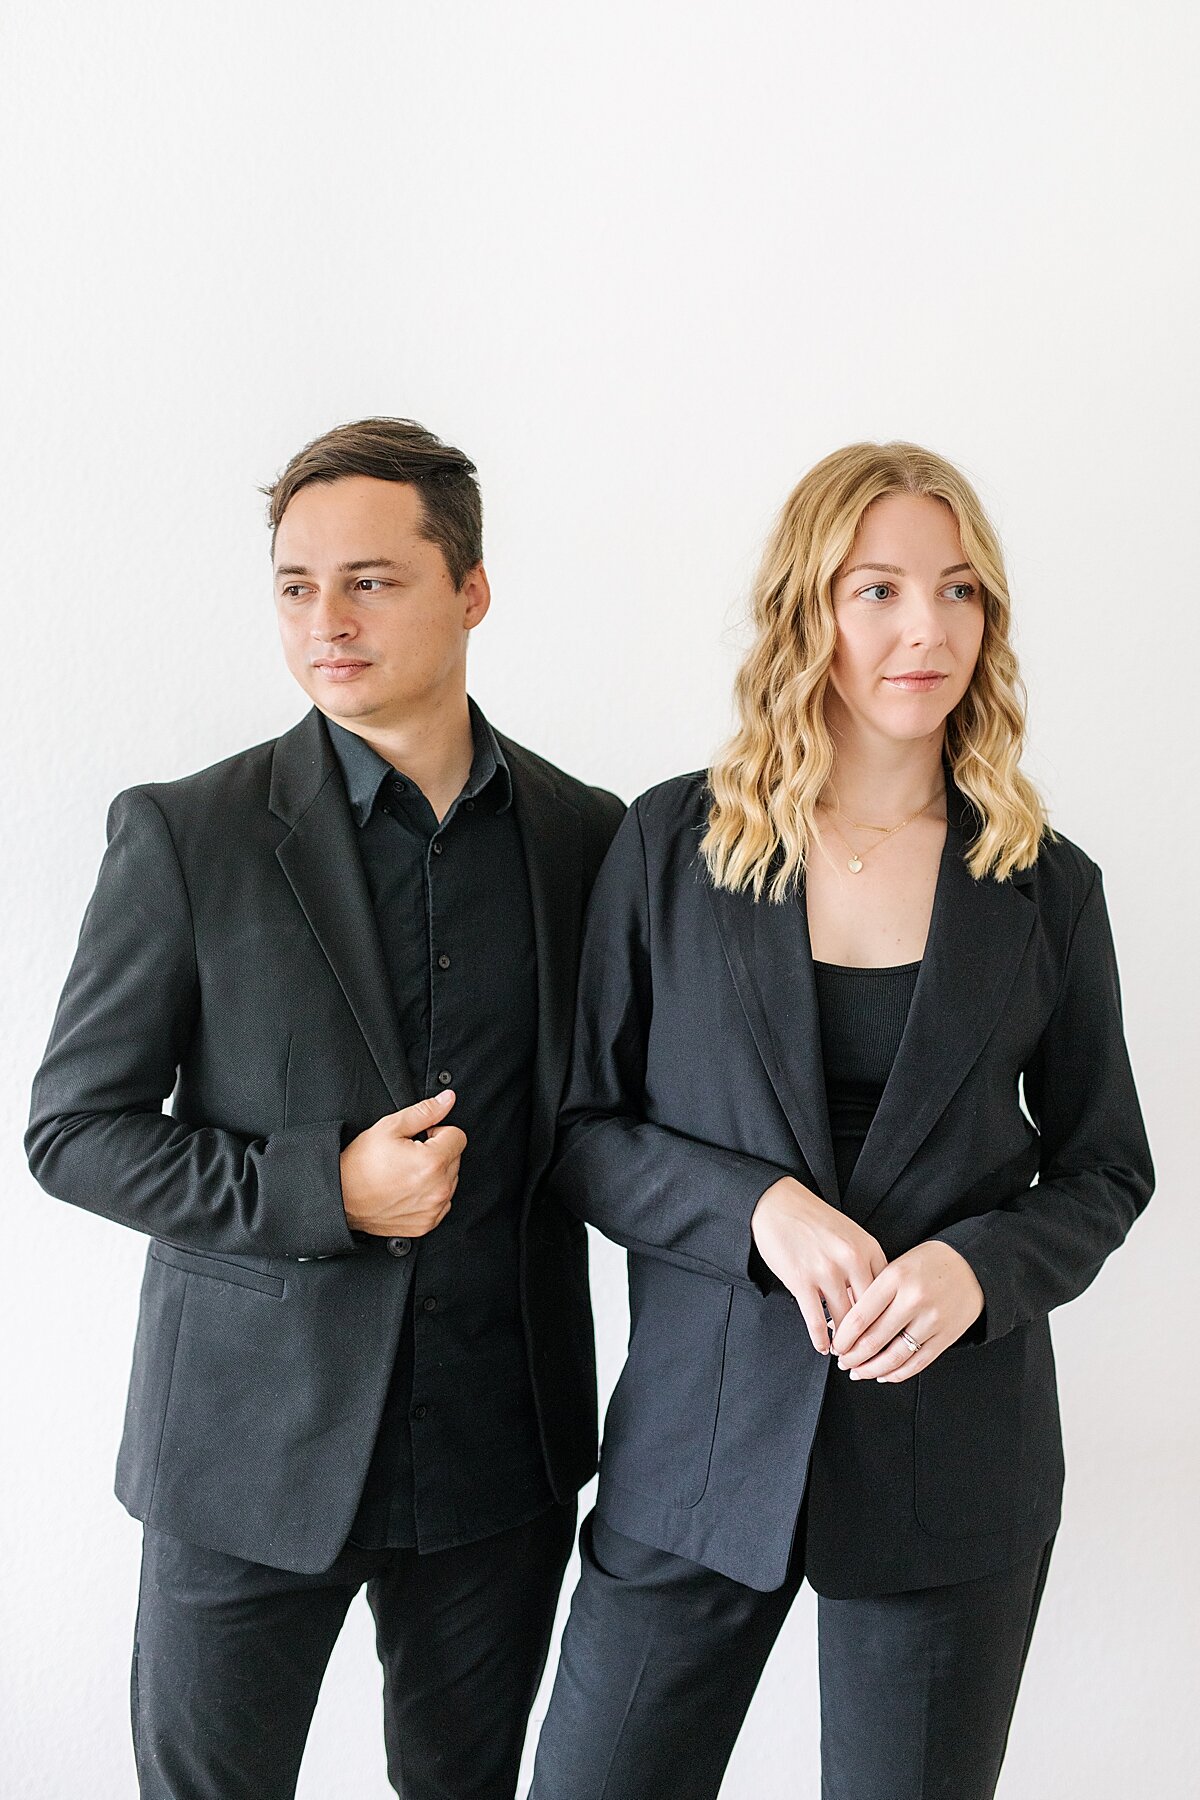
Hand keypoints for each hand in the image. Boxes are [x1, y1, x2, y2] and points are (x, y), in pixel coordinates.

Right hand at [340, 1090, 464, 1236]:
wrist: (341, 1197)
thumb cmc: (361, 1164)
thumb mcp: (390, 1127)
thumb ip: (425, 1111)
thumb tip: (448, 1099)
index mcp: (433, 1162)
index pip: (458, 1136)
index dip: (437, 1132)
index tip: (419, 1138)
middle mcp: (439, 1189)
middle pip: (455, 1158)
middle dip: (437, 1152)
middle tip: (409, 1156)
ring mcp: (434, 1209)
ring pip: (450, 1180)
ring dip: (436, 1174)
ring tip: (406, 1173)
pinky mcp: (427, 1224)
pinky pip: (442, 1203)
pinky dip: (430, 1194)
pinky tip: (408, 1190)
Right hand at [751, 1177, 888, 1353]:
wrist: (778, 1204)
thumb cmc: (815, 1221)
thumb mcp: (849, 1236)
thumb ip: (863, 1266)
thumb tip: (868, 1307)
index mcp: (868, 1248)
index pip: (888, 1295)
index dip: (888, 1321)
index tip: (887, 1337)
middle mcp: (851, 1259)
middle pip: (870, 1313)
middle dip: (870, 1340)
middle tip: (868, 1355)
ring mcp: (826, 1270)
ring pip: (844, 1321)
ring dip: (844, 1343)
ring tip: (844, 1353)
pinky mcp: (801, 1280)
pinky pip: (815, 1320)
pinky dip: (820, 1339)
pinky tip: (823, 1347)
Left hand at [829, 1241, 983, 1381]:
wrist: (971, 1265)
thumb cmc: (927, 1264)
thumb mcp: (896, 1266)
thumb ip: (871, 1292)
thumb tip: (842, 1324)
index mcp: (895, 1278)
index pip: (859, 1317)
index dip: (842, 1338)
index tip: (835, 1345)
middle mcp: (913, 1299)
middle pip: (873, 1341)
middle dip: (852, 1357)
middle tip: (843, 1361)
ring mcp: (932, 1320)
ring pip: (894, 1357)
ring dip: (871, 1370)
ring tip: (858, 1372)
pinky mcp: (947, 1336)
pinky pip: (917, 1363)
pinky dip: (897, 1374)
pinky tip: (883, 1374)